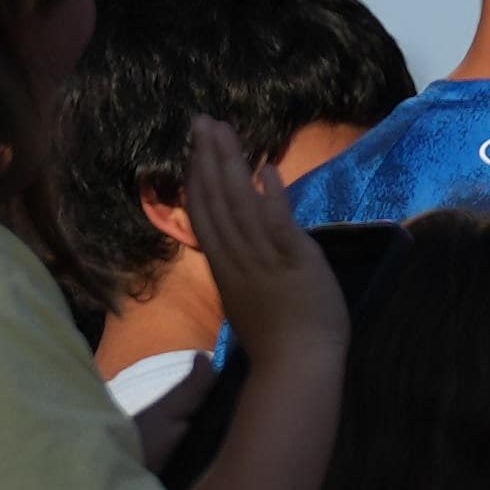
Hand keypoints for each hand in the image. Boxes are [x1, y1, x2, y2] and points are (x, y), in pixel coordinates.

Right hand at [174, 122, 333, 372]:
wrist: (295, 369)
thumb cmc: (278, 341)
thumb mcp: (249, 298)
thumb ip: (244, 267)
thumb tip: (245, 240)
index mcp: (225, 268)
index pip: (204, 215)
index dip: (197, 179)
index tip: (194, 150)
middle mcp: (236, 258)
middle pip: (214, 200)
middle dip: (207, 157)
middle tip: (201, 120)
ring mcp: (262, 258)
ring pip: (238, 203)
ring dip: (230, 163)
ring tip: (222, 130)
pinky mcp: (292, 261)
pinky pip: (276, 221)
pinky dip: (270, 195)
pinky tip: (267, 168)